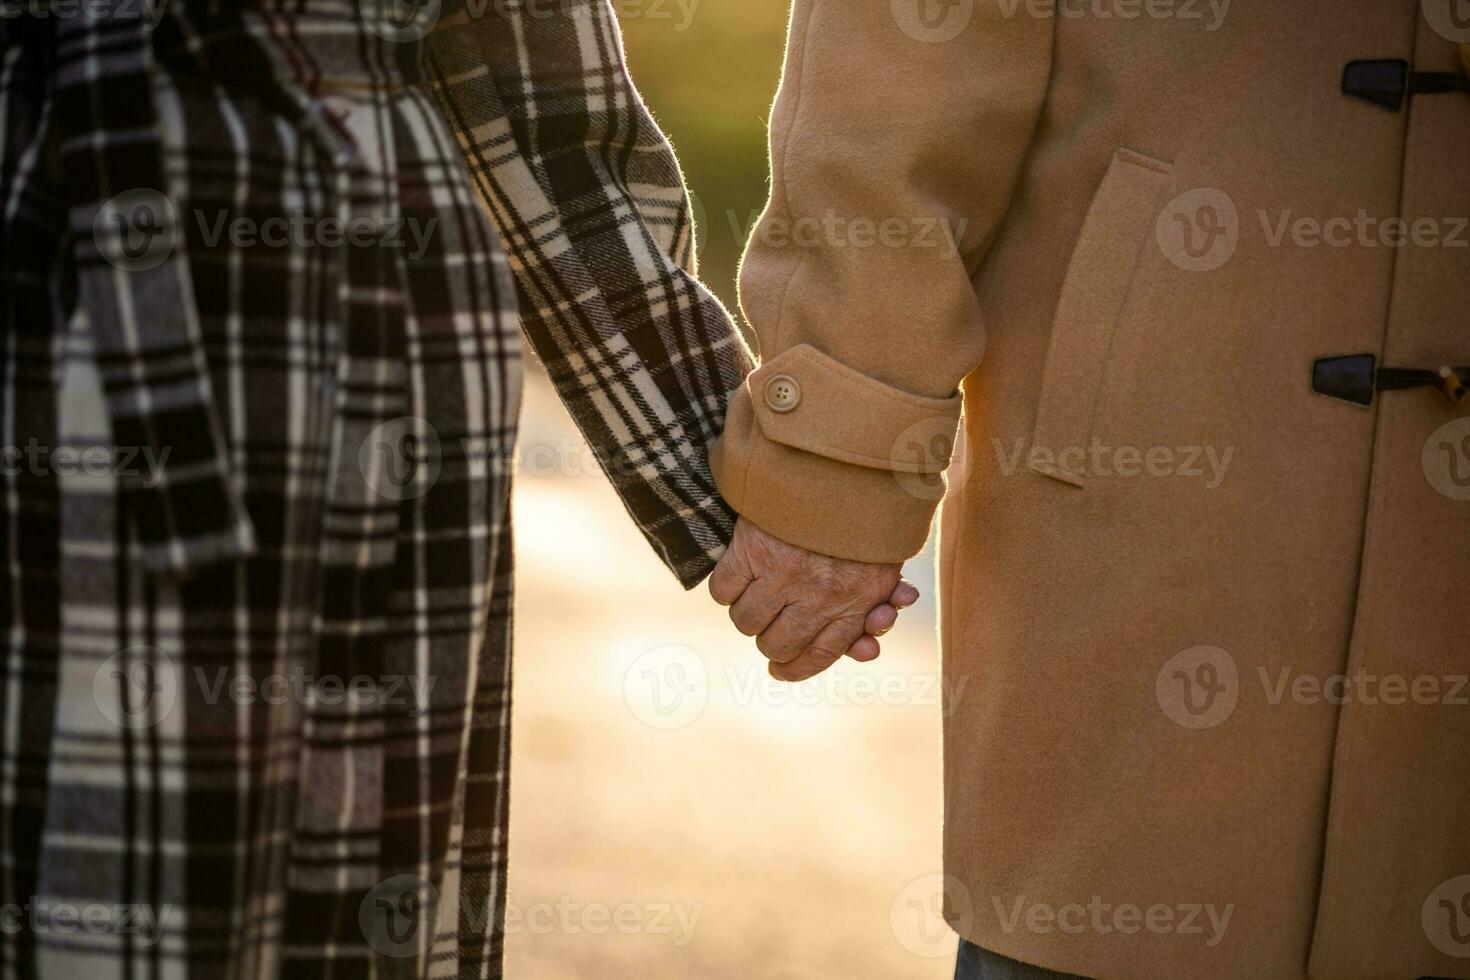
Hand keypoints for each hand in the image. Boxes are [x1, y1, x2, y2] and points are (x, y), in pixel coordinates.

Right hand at [708, 517, 919, 681]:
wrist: (844, 460)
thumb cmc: (869, 515)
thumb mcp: (887, 566)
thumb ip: (878, 610)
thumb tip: (867, 650)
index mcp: (853, 602)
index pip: (819, 656)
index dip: (796, 669)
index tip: (782, 670)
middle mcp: (816, 595)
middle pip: (776, 645)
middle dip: (771, 643)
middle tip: (770, 630)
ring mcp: (781, 573)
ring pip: (746, 622)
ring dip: (748, 615)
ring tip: (756, 599)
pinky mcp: (750, 548)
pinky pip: (723, 591)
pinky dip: (727, 588)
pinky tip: (740, 576)